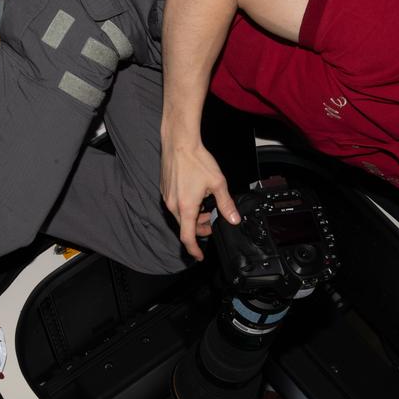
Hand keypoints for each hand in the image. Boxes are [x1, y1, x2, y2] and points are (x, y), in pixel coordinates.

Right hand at [160, 140, 239, 259]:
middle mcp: (173, 205)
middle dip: (199, 228)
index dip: (194, 249)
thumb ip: (226, 204)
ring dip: (193, 217)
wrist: (179, 143)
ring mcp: (167, 197)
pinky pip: (176, 205)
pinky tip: (196, 195)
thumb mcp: (218, 183)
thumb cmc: (196, 160)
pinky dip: (186, 207)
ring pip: (180, 216)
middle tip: (212, 221)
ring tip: (206, 206)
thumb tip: (234, 219)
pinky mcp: (165, 190)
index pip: (187, 237)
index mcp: (186, 208)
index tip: (199, 255)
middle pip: (185, 226)